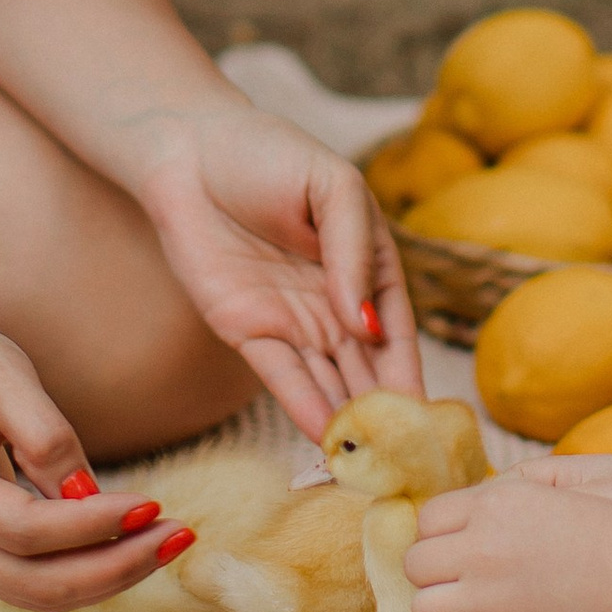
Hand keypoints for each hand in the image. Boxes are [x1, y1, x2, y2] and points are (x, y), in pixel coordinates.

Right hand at [0, 317, 184, 611]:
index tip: (151, 505)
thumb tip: (88, 492)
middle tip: (177, 537)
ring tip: (167, 543)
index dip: (91, 527)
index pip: (23, 529)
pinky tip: (131, 546)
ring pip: (36, 596)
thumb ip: (42, 429)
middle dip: (113, 568)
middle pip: (33, 583)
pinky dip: (85, 573)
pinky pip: (32, 583)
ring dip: (107, 579)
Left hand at [138, 103, 422, 436]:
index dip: (409, 374)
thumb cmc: (266, 152)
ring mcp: (291, 320)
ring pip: (327, 381)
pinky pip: (280, 375)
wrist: (186, 149)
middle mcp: (334, 304)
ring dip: (345, 420)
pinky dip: (302, 404)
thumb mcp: (331, 186)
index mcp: (367, 266)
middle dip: (383, 415)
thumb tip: (366, 325)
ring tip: (368, 462)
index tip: (426, 419)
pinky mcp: (245, 329)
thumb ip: (354, 252)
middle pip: (365, 370)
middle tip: (403, 461)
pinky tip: (323, 434)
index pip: (396, 332)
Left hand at [403, 473, 611, 611]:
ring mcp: (487, 598)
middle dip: (434, 569)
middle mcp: (480, 549)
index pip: (429, 519)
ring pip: (425, 607)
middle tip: (461, 575)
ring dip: (443, 605)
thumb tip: (476, 498)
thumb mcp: (562, 485)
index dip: (440, 533)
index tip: (457, 542)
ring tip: (469, 603)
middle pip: (416, 563)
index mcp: (493, 505)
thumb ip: (511, 489)